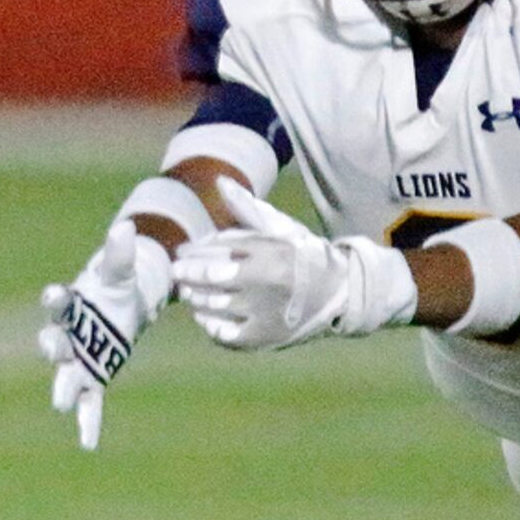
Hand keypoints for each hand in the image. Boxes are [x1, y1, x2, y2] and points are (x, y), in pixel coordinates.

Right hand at [39, 219, 171, 449]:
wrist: (125, 303)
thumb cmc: (117, 285)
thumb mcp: (122, 268)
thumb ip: (120, 252)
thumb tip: (126, 226)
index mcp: (73, 306)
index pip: (59, 303)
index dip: (57, 299)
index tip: (56, 292)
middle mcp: (68, 335)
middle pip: (55, 343)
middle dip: (54, 346)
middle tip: (54, 347)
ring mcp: (80, 359)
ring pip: (67, 375)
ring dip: (64, 387)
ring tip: (61, 402)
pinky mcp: (94, 376)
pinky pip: (89, 402)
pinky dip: (87, 421)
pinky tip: (88, 443)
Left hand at [173, 178, 415, 348]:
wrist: (341, 294)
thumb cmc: (304, 256)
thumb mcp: (281, 229)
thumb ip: (248, 208)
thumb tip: (220, 182)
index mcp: (271, 251)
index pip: (219, 248)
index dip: (194, 249)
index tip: (181, 252)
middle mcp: (268, 281)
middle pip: (211, 275)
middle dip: (188, 273)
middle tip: (178, 272)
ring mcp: (265, 311)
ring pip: (214, 304)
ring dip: (195, 297)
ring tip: (190, 292)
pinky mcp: (264, 337)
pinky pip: (224, 333)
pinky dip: (209, 324)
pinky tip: (206, 316)